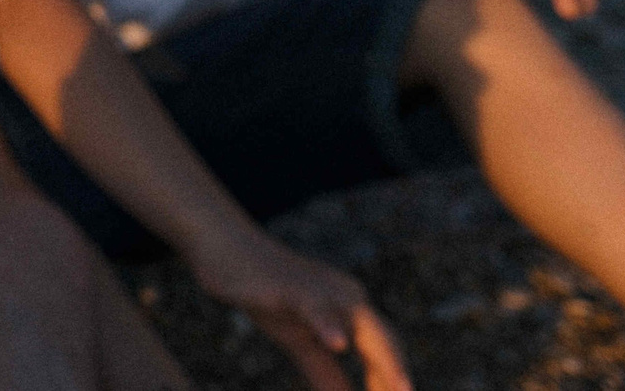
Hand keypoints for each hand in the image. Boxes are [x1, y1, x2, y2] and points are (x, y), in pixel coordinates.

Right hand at [187, 227, 409, 390]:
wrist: (224, 247)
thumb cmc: (264, 293)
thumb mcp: (296, 340)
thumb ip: (324, 371)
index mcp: (351, 308)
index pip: (384, 349)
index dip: (392, 377)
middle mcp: (347, 295)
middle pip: (385, 340)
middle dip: (395, 375)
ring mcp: (323, 289)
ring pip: (363, 328)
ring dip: (383, 362)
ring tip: (399, 388)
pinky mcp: (293, 287)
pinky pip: (316, 309)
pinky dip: (328, 326)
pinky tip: (338, 343)